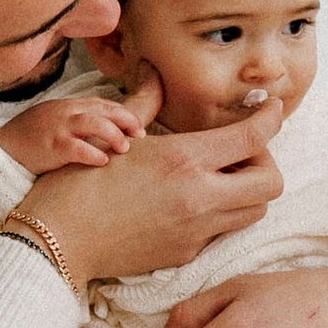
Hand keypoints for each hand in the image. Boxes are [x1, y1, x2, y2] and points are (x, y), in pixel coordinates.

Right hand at [0, 72, 156, 175]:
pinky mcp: (51, 146)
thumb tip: (110, 132)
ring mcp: (59, 128)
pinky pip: (77, 148)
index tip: (139, 128)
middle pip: (104, 110)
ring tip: (125, 148)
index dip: (124, 115)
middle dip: (126, 120)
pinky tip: (104, 161)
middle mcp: (67, 112)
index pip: (104, 104)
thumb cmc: (35, 137)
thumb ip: (81, 121)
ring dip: (114, 135)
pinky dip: (93, 153)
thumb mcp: (58, 121)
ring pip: (94, 124)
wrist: (3, 147)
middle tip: (141, 135)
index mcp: (70, 106)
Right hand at [9, 107, 273, 292]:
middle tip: (241, 151)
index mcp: (184, 161)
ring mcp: (196, 231)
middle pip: (271, 182)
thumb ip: (145, 103)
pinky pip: (223, 231)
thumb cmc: (78, 183)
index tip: (270, 107)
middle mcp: (199, 198)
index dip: (271, 116)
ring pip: (255, 211)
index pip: (254, 136)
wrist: (57, 242)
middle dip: (265, 161)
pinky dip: (221, 212)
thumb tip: (153, 73)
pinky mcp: (187, 254)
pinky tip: (193, 200)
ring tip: (219, 176)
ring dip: (248, 190)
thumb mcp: (116, 135)